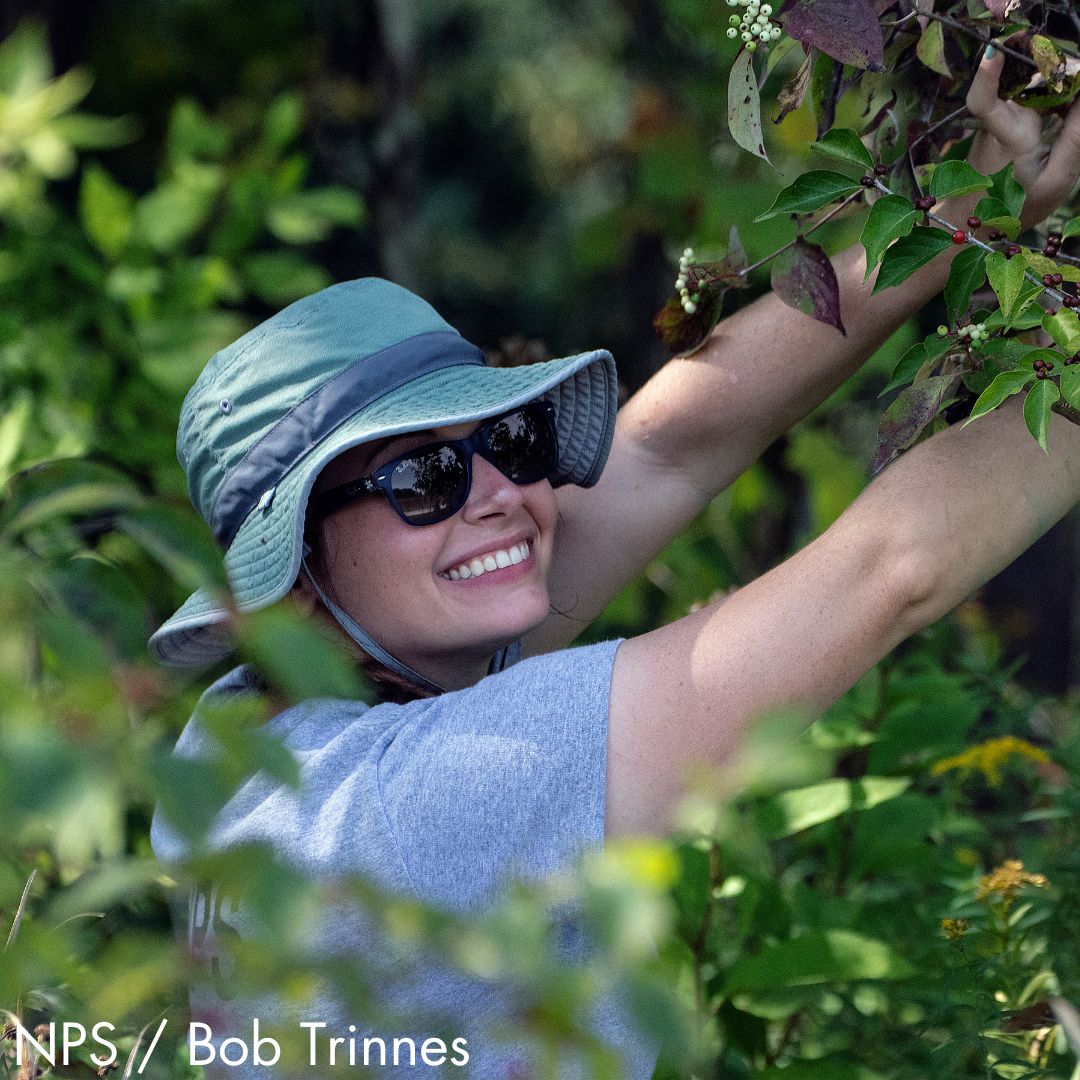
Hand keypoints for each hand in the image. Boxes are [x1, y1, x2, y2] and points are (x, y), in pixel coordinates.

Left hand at [965, 47, 1079, 227]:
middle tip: (1079, 85)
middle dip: (1058, 69)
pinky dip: (1051, 96)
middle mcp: (996, 124)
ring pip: (1028, 86)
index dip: (987, 76)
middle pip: (1022, 80)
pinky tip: (1068, 106)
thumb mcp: (1056, 180)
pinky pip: (1028, 96)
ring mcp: (997, 120)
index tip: (994, 52)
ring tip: (1076, 99)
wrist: (980, 219)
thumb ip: (1076, 138)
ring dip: (1059, 83)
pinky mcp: (1001, 121)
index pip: (983, 103)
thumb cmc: (1016, 207)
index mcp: (1006, 140)